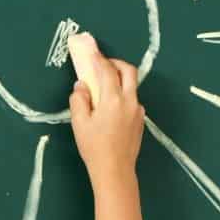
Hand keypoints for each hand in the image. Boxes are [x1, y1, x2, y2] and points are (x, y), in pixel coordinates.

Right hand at [69, 53, 144, 185]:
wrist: (115, 169)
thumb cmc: (94, 147)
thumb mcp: (79, 123)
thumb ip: (79, 100)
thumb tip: (81, 86)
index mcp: (113, 99)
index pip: (106, 71)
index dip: (97, 58)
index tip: (90, 50)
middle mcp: (129, 100)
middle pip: (128, 71)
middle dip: (115, 63)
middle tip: (102, 64)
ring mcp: (137, 109)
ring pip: (131, 85)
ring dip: (119, 79)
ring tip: (103, 87)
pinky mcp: (140, 119)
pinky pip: (131, 99)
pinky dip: (121, 95)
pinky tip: (109, 108)